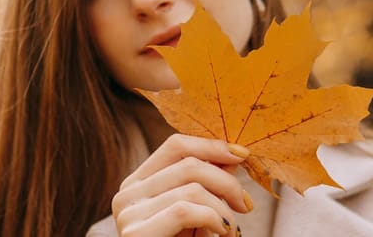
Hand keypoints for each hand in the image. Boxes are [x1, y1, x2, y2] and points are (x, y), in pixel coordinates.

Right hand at [111, 134, 252, 235]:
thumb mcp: (195, 213)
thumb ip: (208, 185)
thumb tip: (233, 156)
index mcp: (137, 184)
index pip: (175, 145)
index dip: (212, 145)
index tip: (243, 156)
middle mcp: (127, 194)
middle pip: (188, 164)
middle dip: (227, 181)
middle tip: (246, 204)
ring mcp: (128, 213)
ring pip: (192, 187)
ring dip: (223, 207)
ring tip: (230, 227)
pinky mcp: (137, 233)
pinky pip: (185, 210)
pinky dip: (213, 218)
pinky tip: (222, 233)